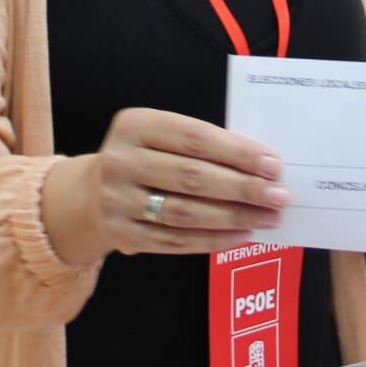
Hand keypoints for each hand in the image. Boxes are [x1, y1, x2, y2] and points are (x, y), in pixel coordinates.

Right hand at [41, 108, 288, 265]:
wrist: (87, 197)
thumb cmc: (142, 160)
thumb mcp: (158, 137)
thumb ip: (200, 146)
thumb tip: (260, 167)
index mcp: (134, 125)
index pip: (195, 137)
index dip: (237, 152)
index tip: (273, 164)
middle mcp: (121, 161)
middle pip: (192, 176)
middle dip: (243, 188)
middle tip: (279, 196)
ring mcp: (118, 200)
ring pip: (186, 212)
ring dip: (234, 216)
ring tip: (268, 218)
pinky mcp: (122, 234)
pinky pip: (176, 241)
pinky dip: (213, 240)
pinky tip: (242, 235)